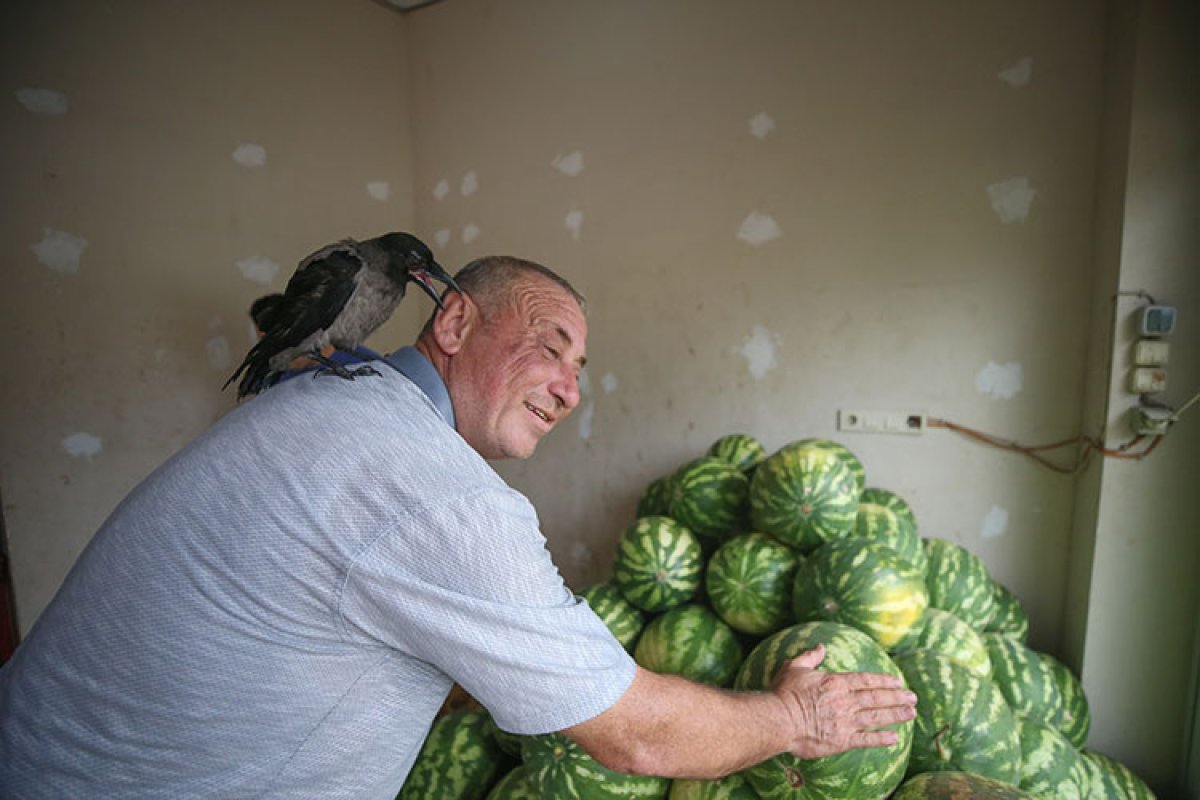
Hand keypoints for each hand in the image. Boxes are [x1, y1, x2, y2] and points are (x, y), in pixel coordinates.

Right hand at [770, 644, 916, 758]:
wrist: (779, 720)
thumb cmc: (784, 693)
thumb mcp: (794, 667)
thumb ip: (810, 657)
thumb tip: (820, 646)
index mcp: (836, 683)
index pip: (865, 680)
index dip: (883, 681)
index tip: (897, 681)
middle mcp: (845, 702)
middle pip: (876, 698)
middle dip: (896, 697)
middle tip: (912, 697)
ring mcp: (845, 722)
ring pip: (876, 717)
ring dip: (895, 715)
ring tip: (911, 713)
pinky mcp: (841, 741)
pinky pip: (866, 740)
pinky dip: (881, 739)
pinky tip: (894, 738)